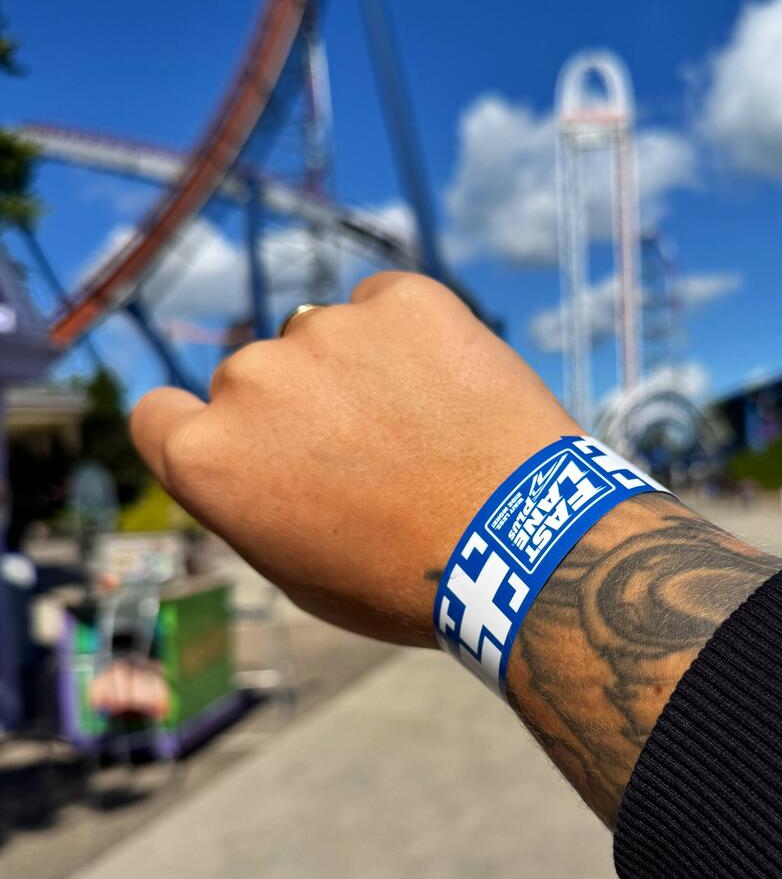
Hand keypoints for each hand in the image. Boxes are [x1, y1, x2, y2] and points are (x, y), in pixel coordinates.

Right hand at [131, 273, 574, 644]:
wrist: (524, 544)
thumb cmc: (406, 579)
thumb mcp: (298, 570)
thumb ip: (250, 497)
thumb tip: (248, 453)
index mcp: (208, 456)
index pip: (159, 415)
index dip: (204, 432)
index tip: (251, 448)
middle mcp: (249, 379)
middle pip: (253, 380)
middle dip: (297, 410)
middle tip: (371, 459)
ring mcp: (326, 330)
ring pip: (324, 340)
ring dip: (357, 371)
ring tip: (427, 432)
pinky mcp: (403, 299)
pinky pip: (387, 306)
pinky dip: (412, 338)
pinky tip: (453, 392)